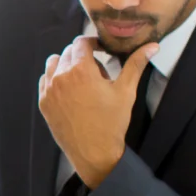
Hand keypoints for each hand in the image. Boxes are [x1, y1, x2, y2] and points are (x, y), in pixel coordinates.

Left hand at [37, 36, 157, 187]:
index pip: (81, 42)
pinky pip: (45, 80)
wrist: (94, 153)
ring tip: (82, 81)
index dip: (93, 43)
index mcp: (81, 70)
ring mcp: (49, 90)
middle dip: (83, 56)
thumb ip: (136, 64)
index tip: (101, 50)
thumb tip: (151, 46)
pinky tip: (70, 92)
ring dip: (67, 65)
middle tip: (98, 73)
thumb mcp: (126, 91)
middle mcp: (60, 76)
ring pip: (54, 64)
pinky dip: (55, 79)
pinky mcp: (43, 102)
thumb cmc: (112, 122)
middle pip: (68, 52)